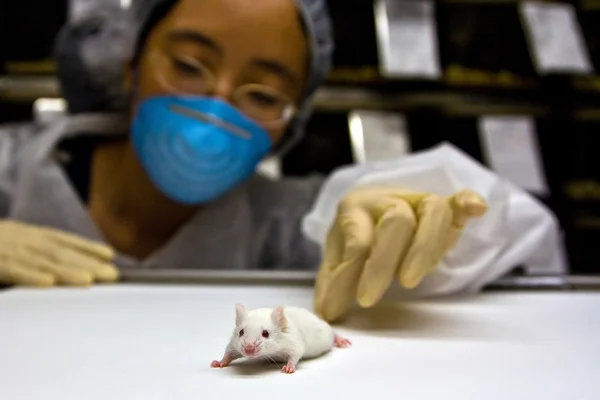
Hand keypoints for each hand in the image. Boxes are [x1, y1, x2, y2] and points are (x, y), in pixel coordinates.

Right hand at [0, 220, 118, 286]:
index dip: (87, 247)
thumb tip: (61, 266)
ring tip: (89, 280)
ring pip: (43, 262)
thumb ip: (38, 251)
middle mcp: (24, 240)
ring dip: (67, 271)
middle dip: (87, 263)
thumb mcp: (14, 240)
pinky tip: (50, 282)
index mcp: (30, 235)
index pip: (64, 240)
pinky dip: (31, 276)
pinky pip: (14, 270)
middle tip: (112, 275)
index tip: (110, 255)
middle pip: (60, 253)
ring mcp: (9, 251)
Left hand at [314, 188, 486, 321]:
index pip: (357, 239)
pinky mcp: (444, 208)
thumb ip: (334, 283)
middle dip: (383, 263)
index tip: (350, 303)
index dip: (350, 274)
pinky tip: (475, 209)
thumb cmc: (358, 235)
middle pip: (395, 222)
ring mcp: (417, 202)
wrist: (373, 209)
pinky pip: (457, 202)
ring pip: (431, 212)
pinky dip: (467, 204)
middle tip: (370, 298)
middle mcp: (387, 200)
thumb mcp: (339, 257)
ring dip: (424, 248)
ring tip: (408, 280)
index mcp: (356, 208)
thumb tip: (327, 313)